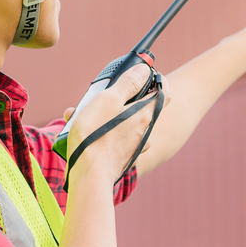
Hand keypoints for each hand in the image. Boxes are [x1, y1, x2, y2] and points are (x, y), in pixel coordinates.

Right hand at [63, 64, 157, 183]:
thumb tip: (143, 70)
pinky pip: (116, 140)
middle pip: (139, 107)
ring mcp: (134, 146)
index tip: (143, 73)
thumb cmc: (96, 136)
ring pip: (124, 124)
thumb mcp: (109, 101)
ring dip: (107, 116)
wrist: (89, 176)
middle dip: (120, 97)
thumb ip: (127, 84)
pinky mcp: (122, 158)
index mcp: (145, 115)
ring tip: (83, 115)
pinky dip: (103, 133)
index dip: (157, 79)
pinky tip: (83, 134)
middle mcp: (144, 131)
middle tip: (100, 95)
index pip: (163, 92)